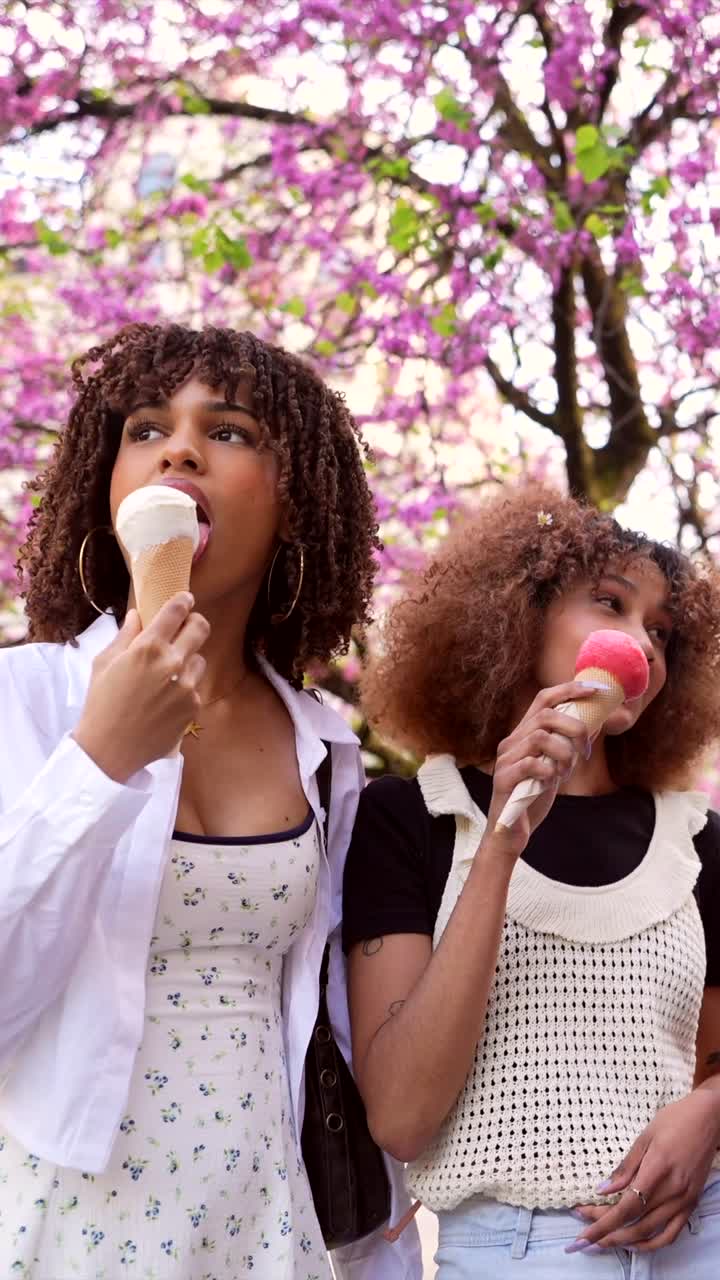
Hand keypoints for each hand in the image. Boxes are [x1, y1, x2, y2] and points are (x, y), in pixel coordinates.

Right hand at [72, 593, 209, 781]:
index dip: (183, 601)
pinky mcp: (194, 706)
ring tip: (168, 674)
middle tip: (186, 628)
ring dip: (188, 661)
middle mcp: (172, 663)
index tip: (185, 600)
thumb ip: (125, 636)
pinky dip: (184, 688)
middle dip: (195, 623)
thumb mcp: (104, 663)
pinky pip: (195, 687)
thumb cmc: (101, 703)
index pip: (176, 611)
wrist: (110, 749)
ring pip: (200, 659)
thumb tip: (137, 615)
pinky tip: (165, 699)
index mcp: (147, 647)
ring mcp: (186, 686)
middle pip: (201, 628)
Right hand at [484, 681, 593, 858]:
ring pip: (541, 738)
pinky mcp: (503, 779)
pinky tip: (551, 783)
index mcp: (523, 734)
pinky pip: (533, 765)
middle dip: (575, 728)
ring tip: (566, 772)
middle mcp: (511, 741)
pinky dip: (550, 772)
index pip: (544, 698)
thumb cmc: (532, 798)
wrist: (510, 833)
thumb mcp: (556, 766)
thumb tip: (597, 722)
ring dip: (564, 753)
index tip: (595, 689)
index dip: (569, 689)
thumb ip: (568, 745)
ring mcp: (505, 759)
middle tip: (585, 751)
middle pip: (546, 714)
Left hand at [571, 1089, 719, 1253]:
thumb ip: (625, 1167)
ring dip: (624, 1242)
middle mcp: (672, 1191)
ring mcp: (684, 1201)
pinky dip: (651, 1244)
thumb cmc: (674, 1121)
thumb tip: (603, 1190)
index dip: (602, 1223)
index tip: (582, 1233)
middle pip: (634, 1222)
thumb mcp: (645, 1136)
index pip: (626, 1206)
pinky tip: (634, 1243)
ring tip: (602, 1241)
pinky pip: (671, 1234)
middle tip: (583, 1235)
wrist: (708, 1119)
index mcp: (657, 1170)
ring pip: (651, 1233)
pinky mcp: (691, 1204)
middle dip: (606, 1233)